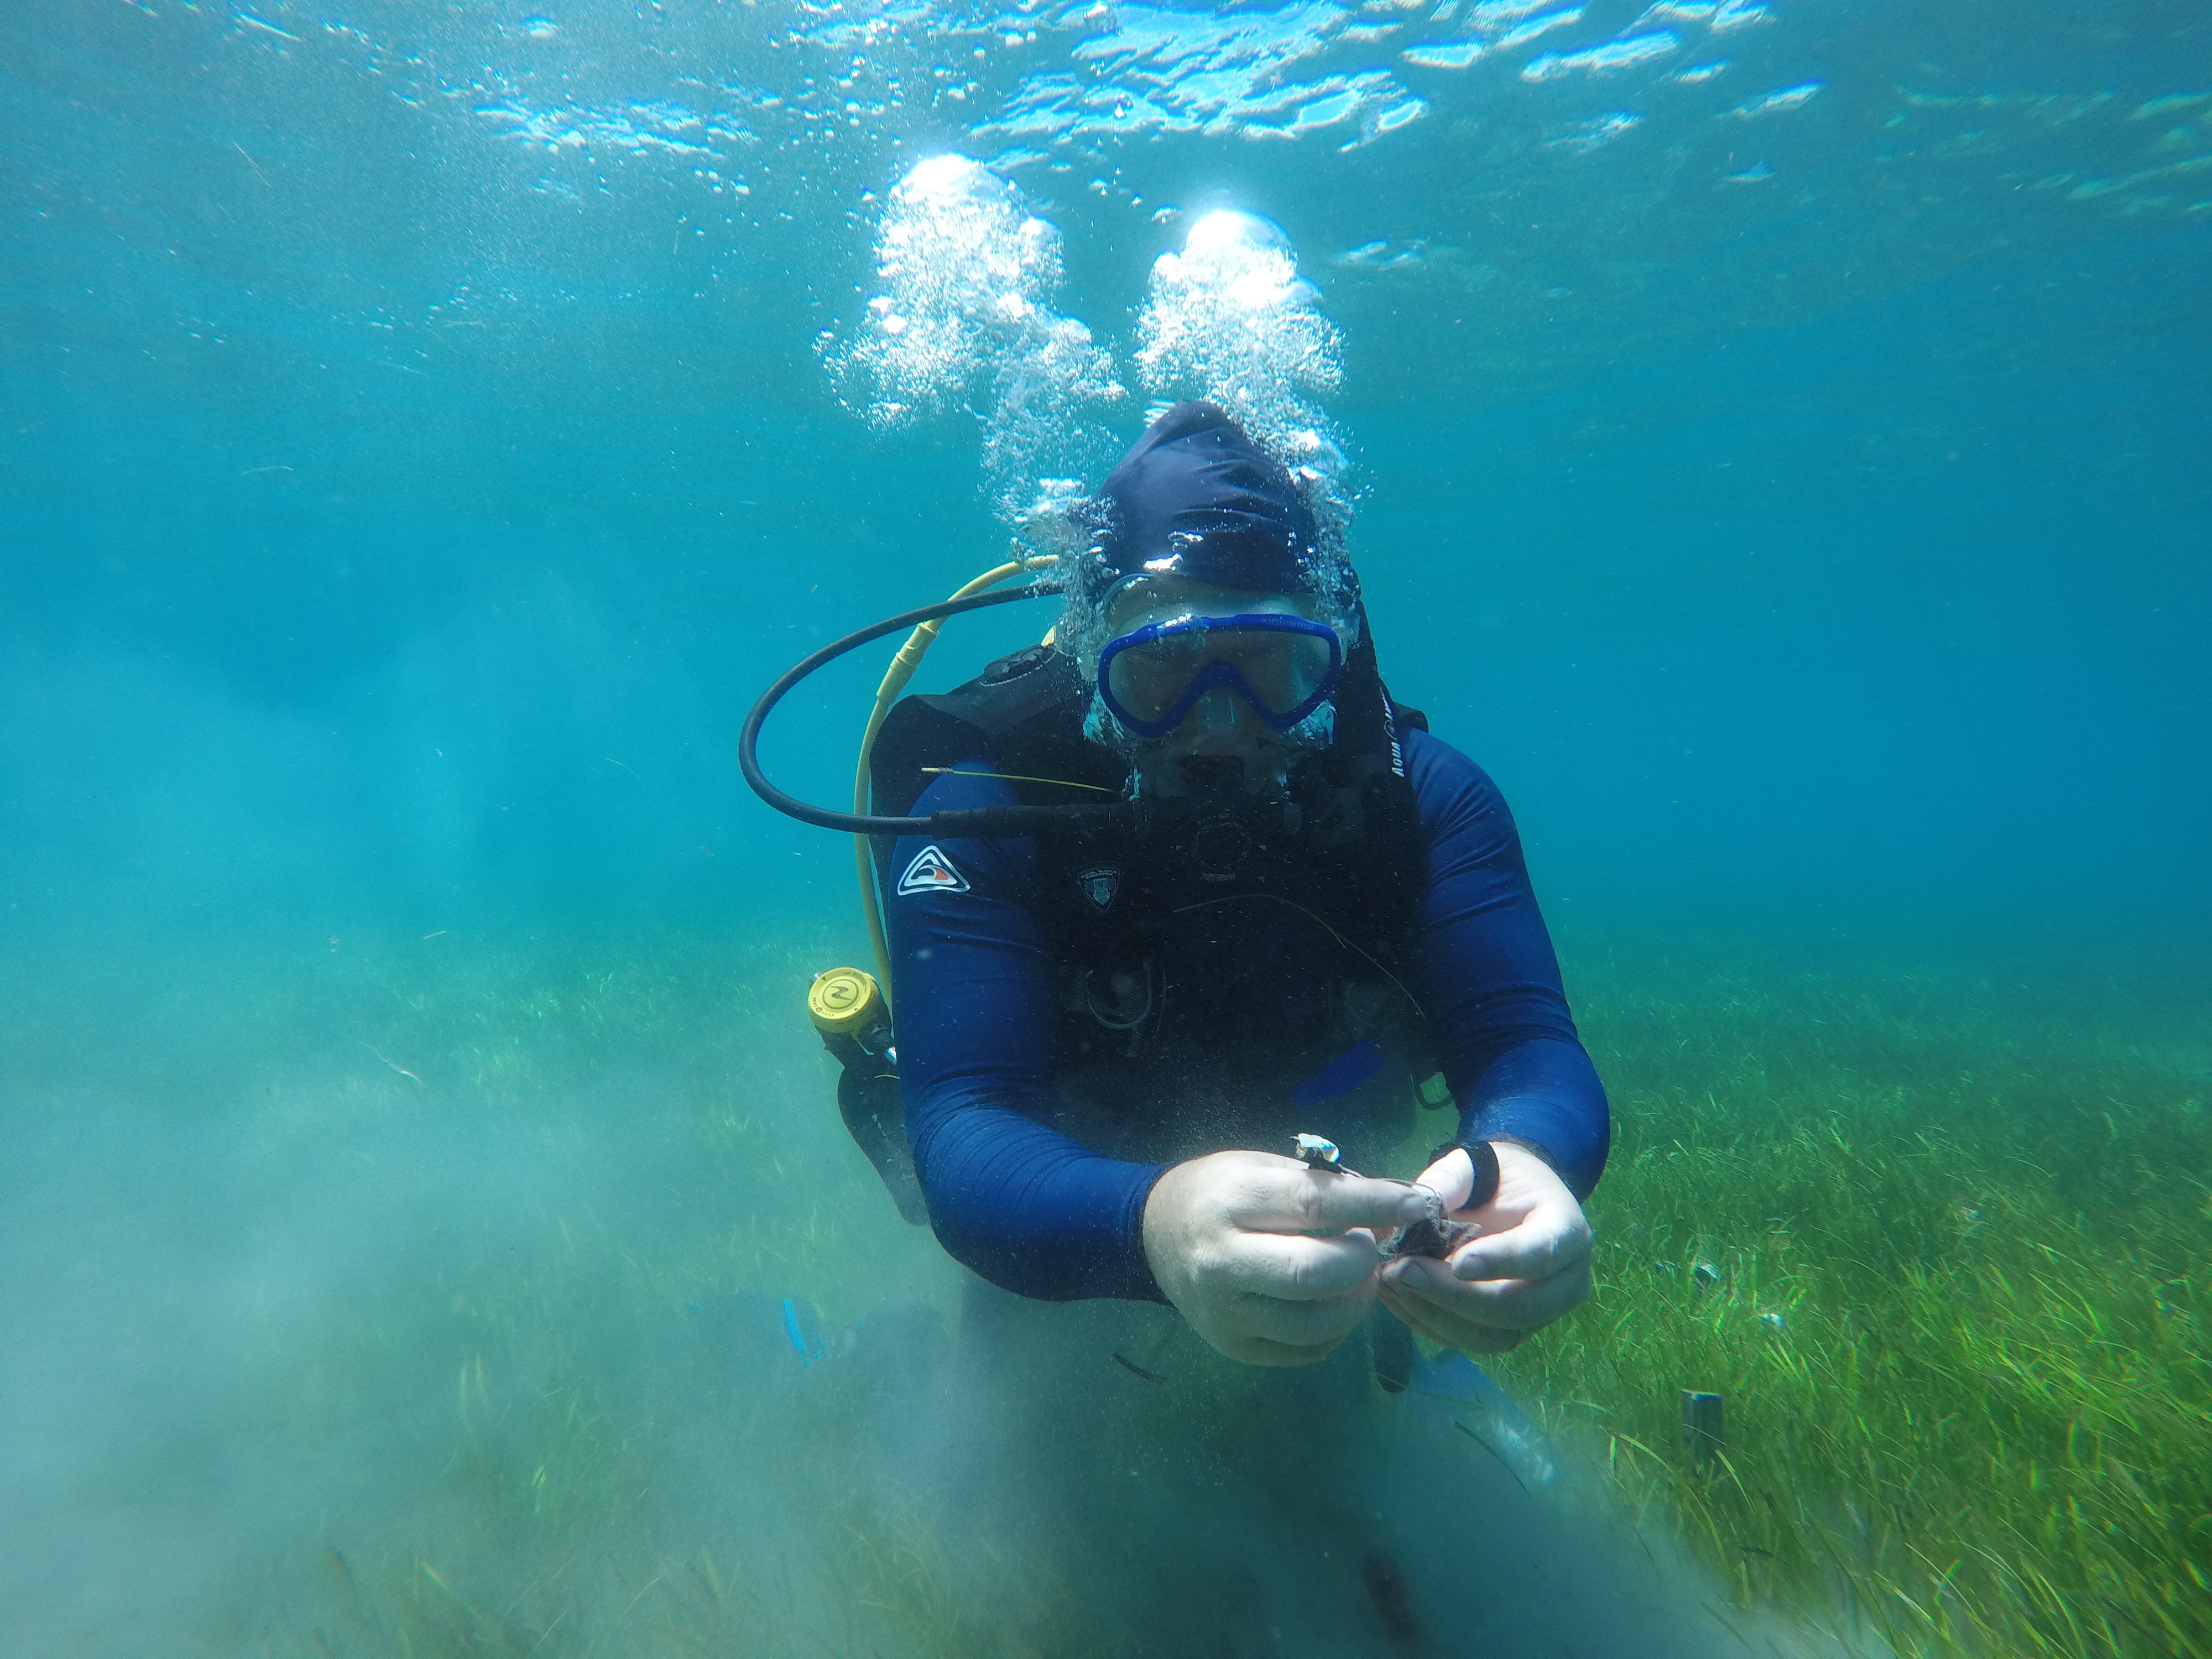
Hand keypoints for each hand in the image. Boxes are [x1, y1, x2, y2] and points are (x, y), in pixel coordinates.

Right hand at [1142, 1149, 1435, 1366]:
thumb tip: (1394, 1208)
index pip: (1313, 1204)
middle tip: (1371, 1247)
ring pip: (1316, 1323)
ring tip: (1358, 1277)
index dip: (1373, 1206)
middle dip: (1362, 1260)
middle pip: (1315, 1273)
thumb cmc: (1222, 1190)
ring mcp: (1224, 1312)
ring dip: (1357, 1301)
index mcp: (1231, 1200)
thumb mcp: (1263, 1166)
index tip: (1417, 1204)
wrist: (1155, 1234)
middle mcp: (1221, 1260)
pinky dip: (1335, 1328)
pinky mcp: (1233, 1346)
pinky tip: (1332, 1302)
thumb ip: (1323, 1186)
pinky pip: (1306, 1349)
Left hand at [1377, 1142, 1592, 1354]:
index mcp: (1566, 1228)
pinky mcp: (1512, 1331)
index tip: (1458, 1263)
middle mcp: (1566, 1280)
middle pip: (1519, 1305)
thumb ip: (1446, 1183)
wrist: (1505, 1200)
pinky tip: (1397, 1297)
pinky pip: (1473, 1342)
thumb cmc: (1493, 1178)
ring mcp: (1542, 1313)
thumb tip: (1413, 1212)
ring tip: (1392, 1282)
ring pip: (1494, 1336)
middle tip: (1403, 1271)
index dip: (1501, 1261)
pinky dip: (1431, 1324)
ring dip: (1437, 1315)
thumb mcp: (1473, 1165)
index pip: (1542, 1252)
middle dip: (1456, 1295)